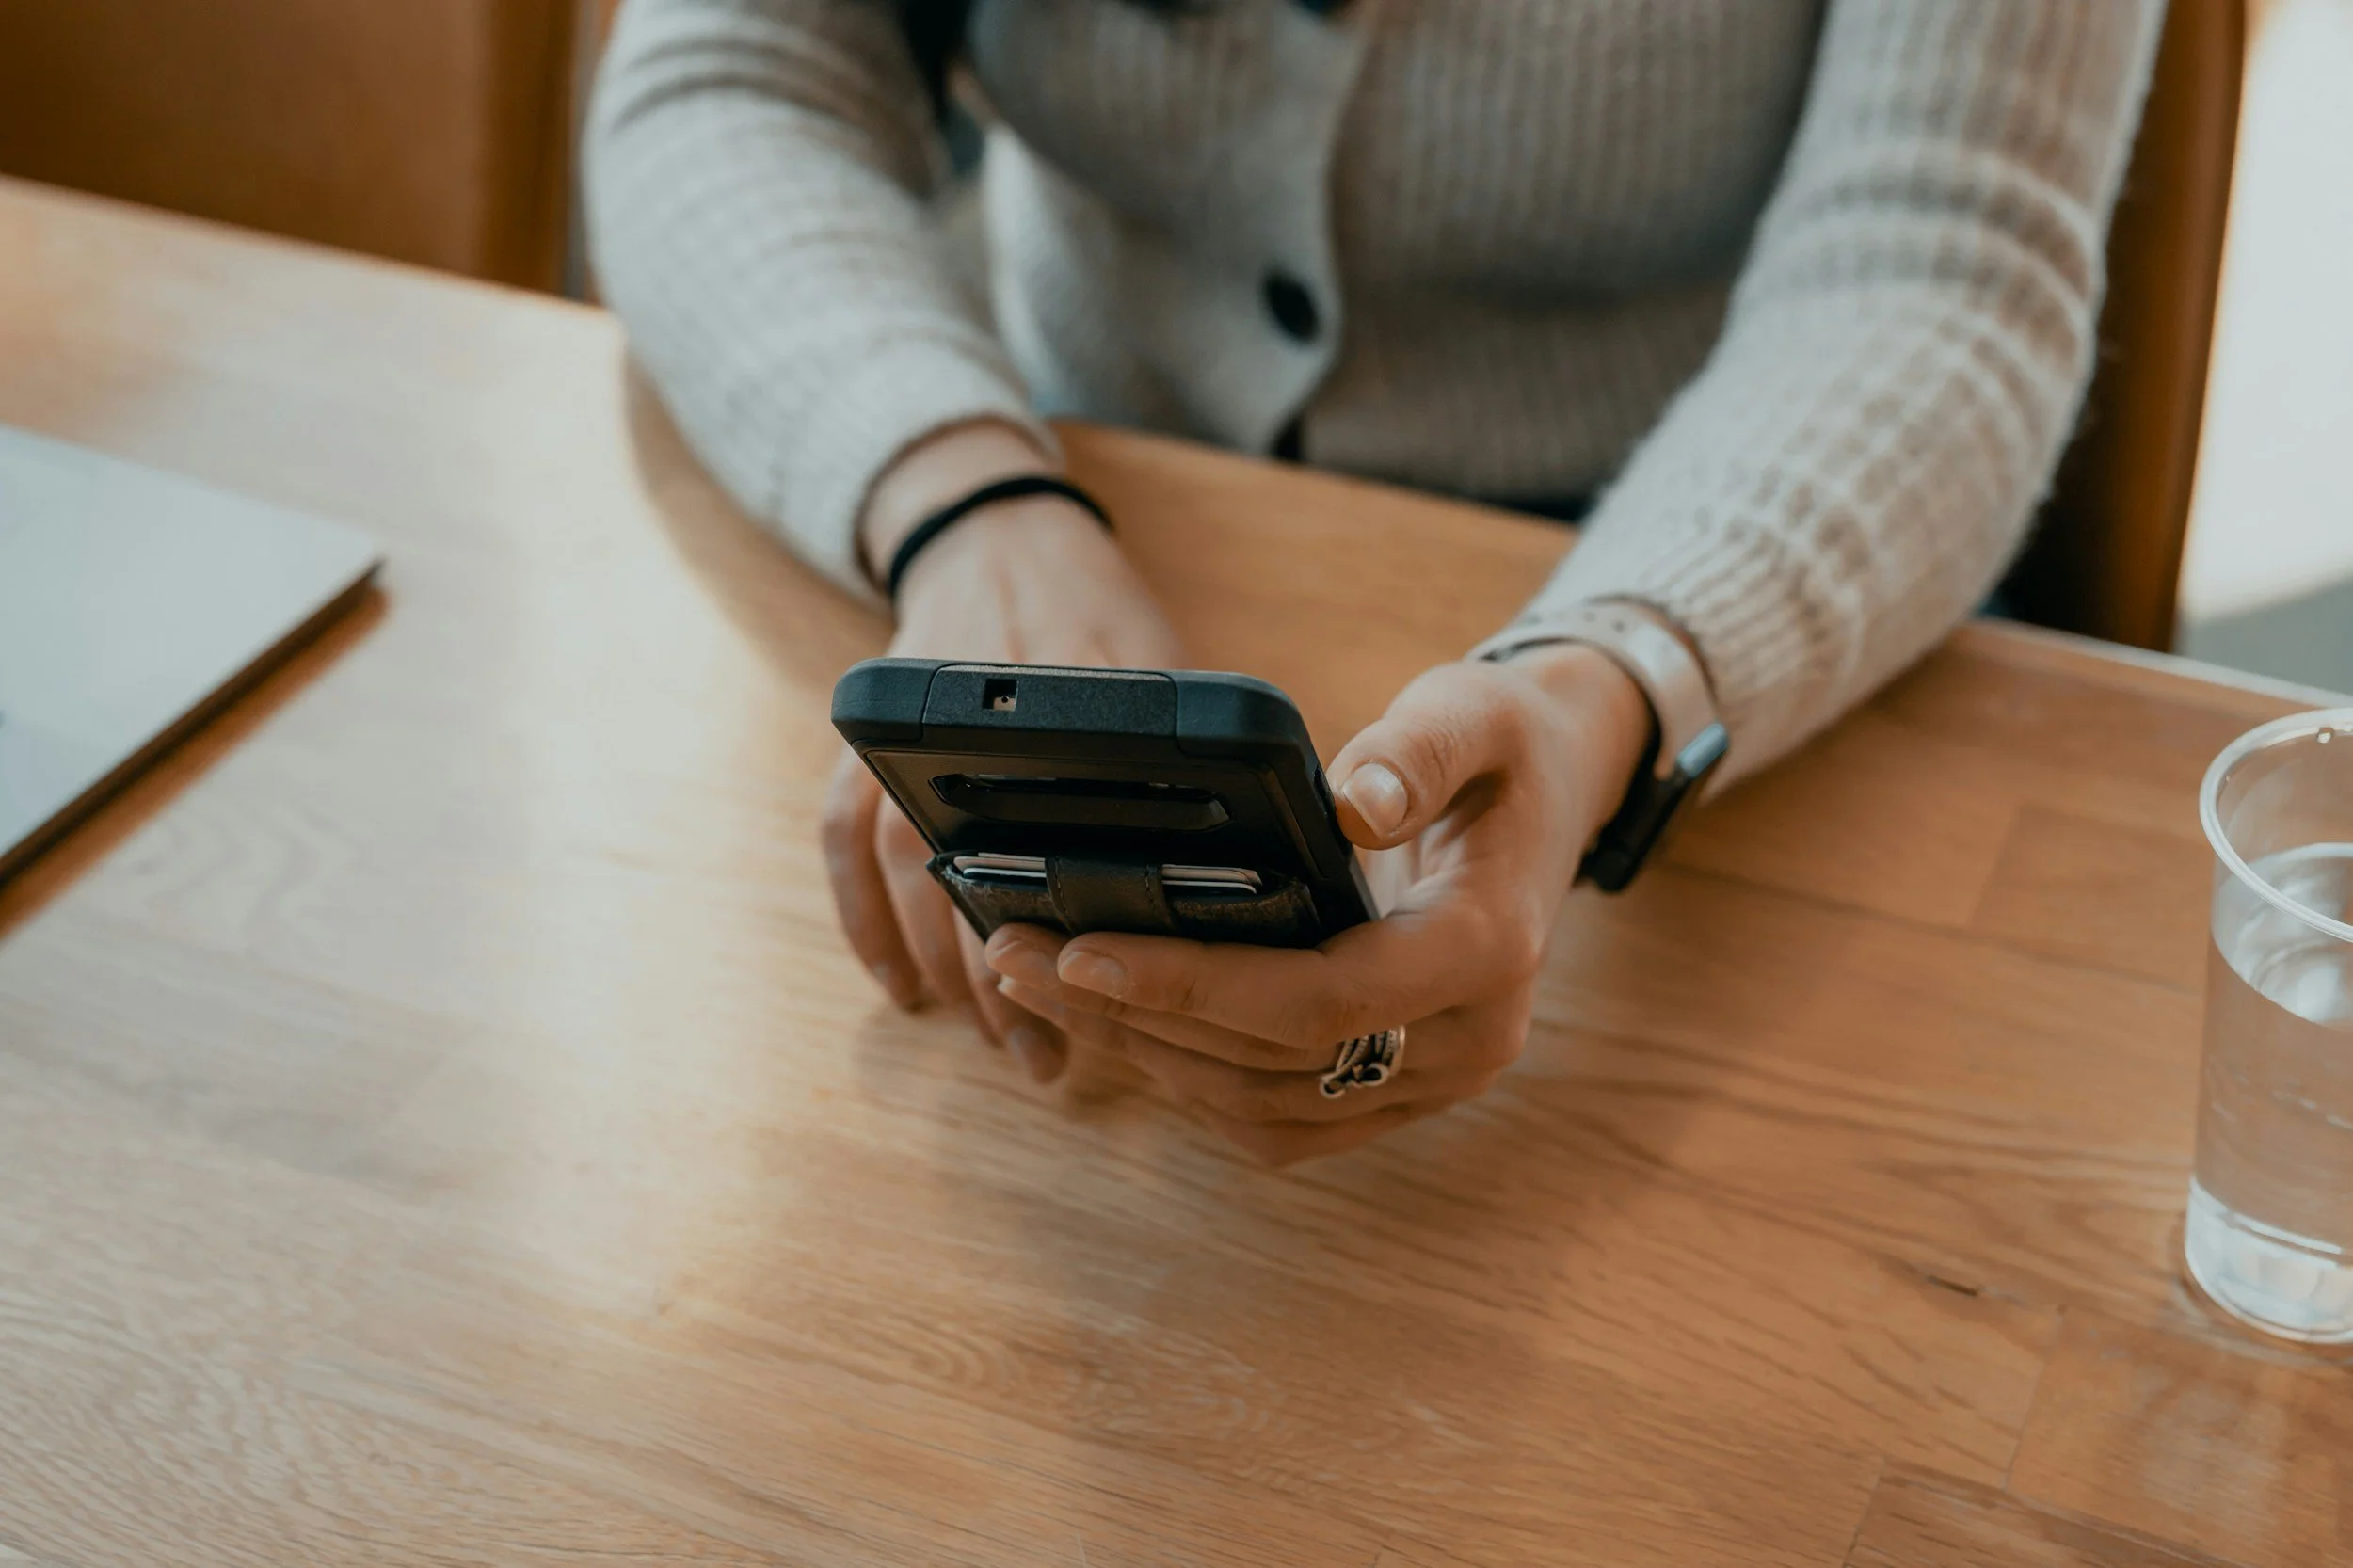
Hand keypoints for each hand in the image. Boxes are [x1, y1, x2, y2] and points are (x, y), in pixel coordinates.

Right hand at [822, 421, 1185, 1084]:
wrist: (997, 535)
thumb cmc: (1097, 611)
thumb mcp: (1166, 667)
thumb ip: (1190, 756)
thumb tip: (1256, 876)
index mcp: (1065, 702)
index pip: (1065, 830)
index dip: (1081, 929)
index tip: (1107, 1001)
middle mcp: (972, 722)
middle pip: (972, 871)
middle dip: (1007, 979)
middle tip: (1045, 1058)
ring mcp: (906, 735)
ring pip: (906, 872)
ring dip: (945, 971)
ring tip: (994, 1039)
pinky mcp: (864, 745)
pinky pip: (843, 843)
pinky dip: (864, 924)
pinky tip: (902, 991)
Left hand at [982, 644, 1652, 1163]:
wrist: (1551, 800)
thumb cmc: (1499, 748)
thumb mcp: (1471, 711)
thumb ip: (1416, 751)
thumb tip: (1351, 805)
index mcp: (1488, 949)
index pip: (1321, 998)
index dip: (1193, 982)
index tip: (1079, 949)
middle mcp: (1469, 1041)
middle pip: (1272, 1063)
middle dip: (1132, 1015)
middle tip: (1014, 956)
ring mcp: (1435, 1081)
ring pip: (1263, 1107)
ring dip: (1145, 1056)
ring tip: (1038, 986)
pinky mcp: (1398, 1094)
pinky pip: (1280, 1122)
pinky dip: (1193, 1083)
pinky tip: (1117, 1027)